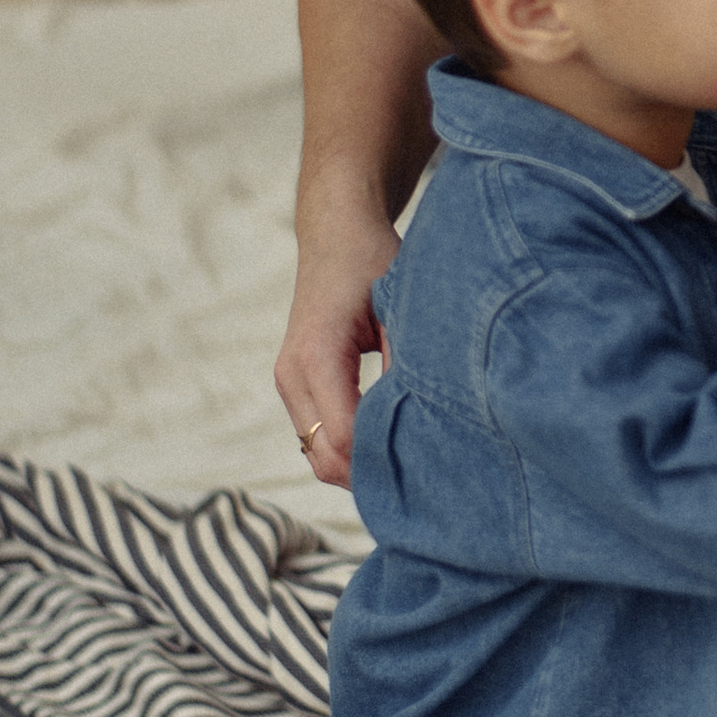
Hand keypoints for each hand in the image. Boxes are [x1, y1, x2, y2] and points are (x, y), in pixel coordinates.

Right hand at [275, 201, 398, 490]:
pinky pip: (315, 436)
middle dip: (369, 475)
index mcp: (317, 356)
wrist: (337, 235)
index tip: (428, 468)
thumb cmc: (374, 264)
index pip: (344, 437)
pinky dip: (346, 450)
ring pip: (315, 454)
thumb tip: (422, 426)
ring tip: (408, 466)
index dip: (383, 460)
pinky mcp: (295, 384)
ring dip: (356, 466)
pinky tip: (386, 445)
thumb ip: (406, 367)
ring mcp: (288, 382)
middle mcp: (292, 374)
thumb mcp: (400, 310)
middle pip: (324, 457)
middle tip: (423, 481)